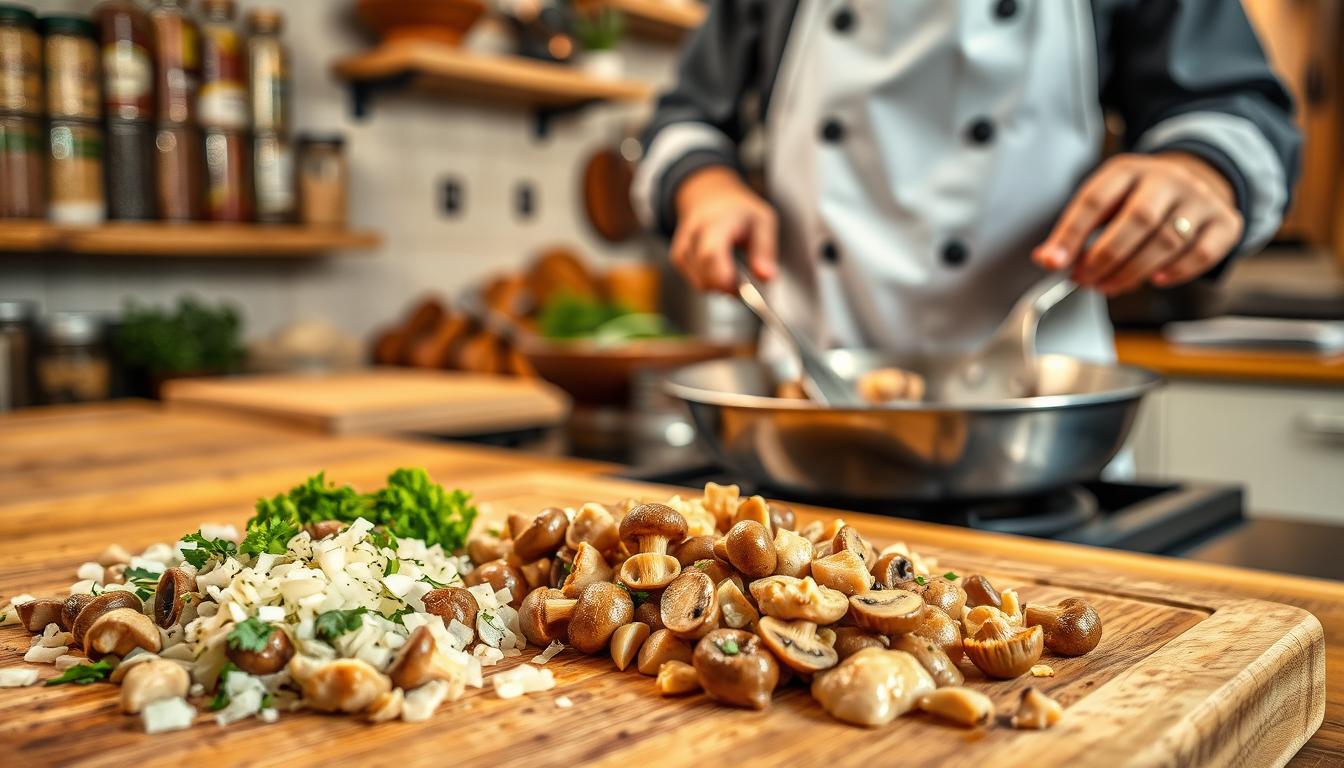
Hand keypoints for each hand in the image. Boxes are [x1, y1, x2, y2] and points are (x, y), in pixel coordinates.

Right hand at [671, 166, 778, 292]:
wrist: (711, 197)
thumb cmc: (740, 212)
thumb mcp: (763, 221)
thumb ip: (765, 250)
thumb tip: (766, 278)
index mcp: (719, 220)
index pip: (711, 253)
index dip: (724, 277)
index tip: (741, 290)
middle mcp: (695, 231)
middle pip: (703, 271)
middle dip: (725, 287)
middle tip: (742, 288)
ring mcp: (683, 244)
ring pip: (698, 280)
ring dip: (718, 286)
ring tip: (732, 274)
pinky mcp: (678, 256)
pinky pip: (694, 281)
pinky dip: (709, 283)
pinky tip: (718, 272)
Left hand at [1033, 153, 1244, 294]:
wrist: (1196, 180)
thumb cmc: (1138, 199)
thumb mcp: (1106, 201)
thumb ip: (1077, 230)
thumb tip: (1047, 259)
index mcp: (1127, 169)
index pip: (1095, 200)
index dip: (1070, 234)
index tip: (1052, 262)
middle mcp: (1167, 178)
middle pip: (1137, 220)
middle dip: (1106, 258)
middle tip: (1086, 280)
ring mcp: (1200, 198)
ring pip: (1168, 241)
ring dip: (1133, 272)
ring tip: (1109, 286)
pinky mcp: (1225, 221)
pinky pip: (1201, 254)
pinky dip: (1176, 273)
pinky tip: (1154, 279)